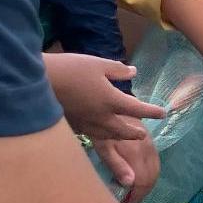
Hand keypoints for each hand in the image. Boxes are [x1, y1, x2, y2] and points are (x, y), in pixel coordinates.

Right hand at [44, 54, 165, 141]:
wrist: (39, 83)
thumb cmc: (71, 69)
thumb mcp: (98, 64)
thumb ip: (118, 70)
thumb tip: (133, 72)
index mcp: (111, 101)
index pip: (137, 109)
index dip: (152, 111)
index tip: (163, 113)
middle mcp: (101, 117)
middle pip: (123, 131)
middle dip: (134, 133)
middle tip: (143, 135)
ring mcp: (86, 125)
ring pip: (107, 137)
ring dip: (119, 139)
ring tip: (123, 138)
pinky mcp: (73, 126)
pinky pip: (91, 136)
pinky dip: (99, 137)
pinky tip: (98, 134)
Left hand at [93, 128, 159, 202]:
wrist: (114, 108)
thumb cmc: (104, 130)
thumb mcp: (104, 148)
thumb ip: (117, 165)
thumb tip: (130, 183)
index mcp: (135, 154)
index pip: (142, 182)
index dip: (136, 196)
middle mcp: (147, 151)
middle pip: (151, 179)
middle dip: (142, 194)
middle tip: (129, 202)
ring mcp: (151, 147)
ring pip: (155, 172)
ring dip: (147, 186)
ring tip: (134, 194)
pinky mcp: (151, 144)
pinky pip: (155, 165)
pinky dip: (150, 176)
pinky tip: (140, 180)